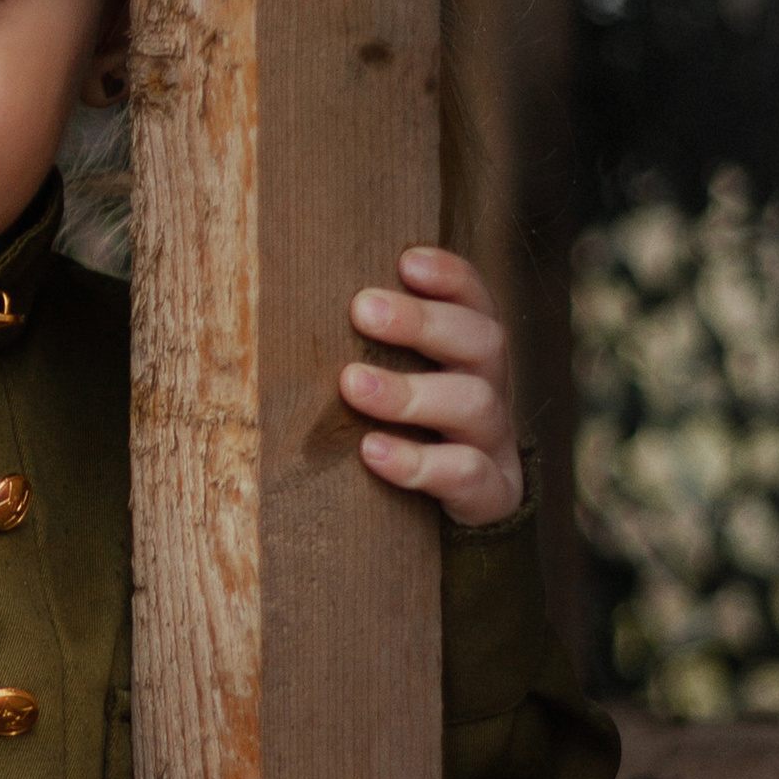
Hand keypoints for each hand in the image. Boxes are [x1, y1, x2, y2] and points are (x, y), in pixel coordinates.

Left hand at [340, 246, 523, 528]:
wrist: (438, 517)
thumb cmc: (397, 430)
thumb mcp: (389, 379)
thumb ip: (364, 346)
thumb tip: (284, 300)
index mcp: (469, 352)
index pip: (475, 300)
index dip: (449, 276)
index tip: (405, 261)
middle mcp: (490, 387)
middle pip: (481, 341)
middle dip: (421, 323)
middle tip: (362, 309)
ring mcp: (494, 441)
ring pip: (474, 403)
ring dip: (411, 391)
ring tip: (353, 383)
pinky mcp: (492, 493)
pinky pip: (466, 474)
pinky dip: (418, 462)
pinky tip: (371, 451)